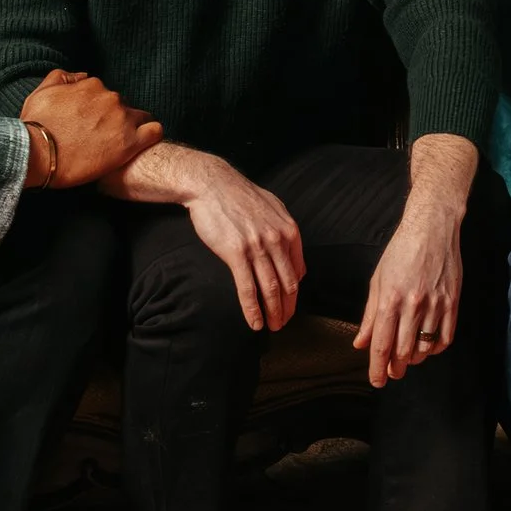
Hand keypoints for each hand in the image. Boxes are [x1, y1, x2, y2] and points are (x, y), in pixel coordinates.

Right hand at [19, 71, 160, 186]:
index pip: (104, 94)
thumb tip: (82, 76)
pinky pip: (154, 131)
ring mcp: (122, 119)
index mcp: (92, 86)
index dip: (98, 110)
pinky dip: (150, 134)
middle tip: (99, 137)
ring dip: (131, 127)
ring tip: (117, 143)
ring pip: (139, 117)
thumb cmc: (35, 125)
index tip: (90, 123)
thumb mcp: (42, 91)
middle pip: (120, 105)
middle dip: (113, 118)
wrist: (36, 153)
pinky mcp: (129, 143)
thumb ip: (63, 77)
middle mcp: (110, 98)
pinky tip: (140, 144)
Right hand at [176, 157, 306, 330]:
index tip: (290, 306)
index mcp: (288, 229)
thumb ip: (287, 233)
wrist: (212, 184)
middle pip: (287, 284)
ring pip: (270, 289)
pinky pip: (247, 288)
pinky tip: (255, 322)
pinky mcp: (235, 253)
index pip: (297, 271)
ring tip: (272, 327)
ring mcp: (256, 247)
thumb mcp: (274, 207)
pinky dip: (252, 309)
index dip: (295, 294)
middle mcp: (276, 239)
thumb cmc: (241, 195)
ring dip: (273, 313)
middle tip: (283, 324)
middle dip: (287, 308)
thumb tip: (297, 261)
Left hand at [354, 195, 466, 387]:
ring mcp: (435, 304)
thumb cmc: (401, 251)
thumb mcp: (378, 281)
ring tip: (408, 357)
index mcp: (390, 299)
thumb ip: (370, 315)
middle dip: (395, 369)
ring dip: (414, 359)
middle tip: (392, 372)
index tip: (376, 381)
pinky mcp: (452, 302)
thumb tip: (361, 343)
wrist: (432, 228)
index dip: (377, 369)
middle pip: (402, 352)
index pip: (381, 346)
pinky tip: (428, 347)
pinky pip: (445, 338)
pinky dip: (435, 349)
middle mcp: (412, 305)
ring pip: (424, 349)